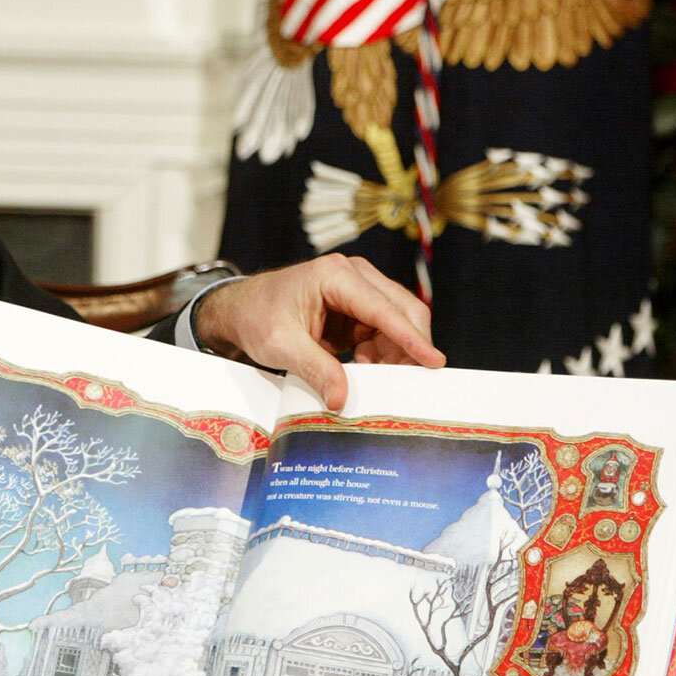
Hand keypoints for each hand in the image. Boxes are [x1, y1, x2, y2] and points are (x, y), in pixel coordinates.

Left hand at [194, 254, 443, 410]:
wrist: (241, 310)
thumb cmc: (255, 317)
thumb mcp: (280, 345)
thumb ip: (315, 369)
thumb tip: (341, 399)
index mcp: (334, 275)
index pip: (382, 308)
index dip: (410, 337)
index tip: (433, 361)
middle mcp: (353, 276)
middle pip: (401, 310)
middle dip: (407, 348)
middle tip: (404, 383)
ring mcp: (358, 291)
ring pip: (396, 325)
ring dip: (392, 354)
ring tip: (373, 378)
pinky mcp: (357, 309)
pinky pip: (383, 333)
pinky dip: (380, 355)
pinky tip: (363, 370)